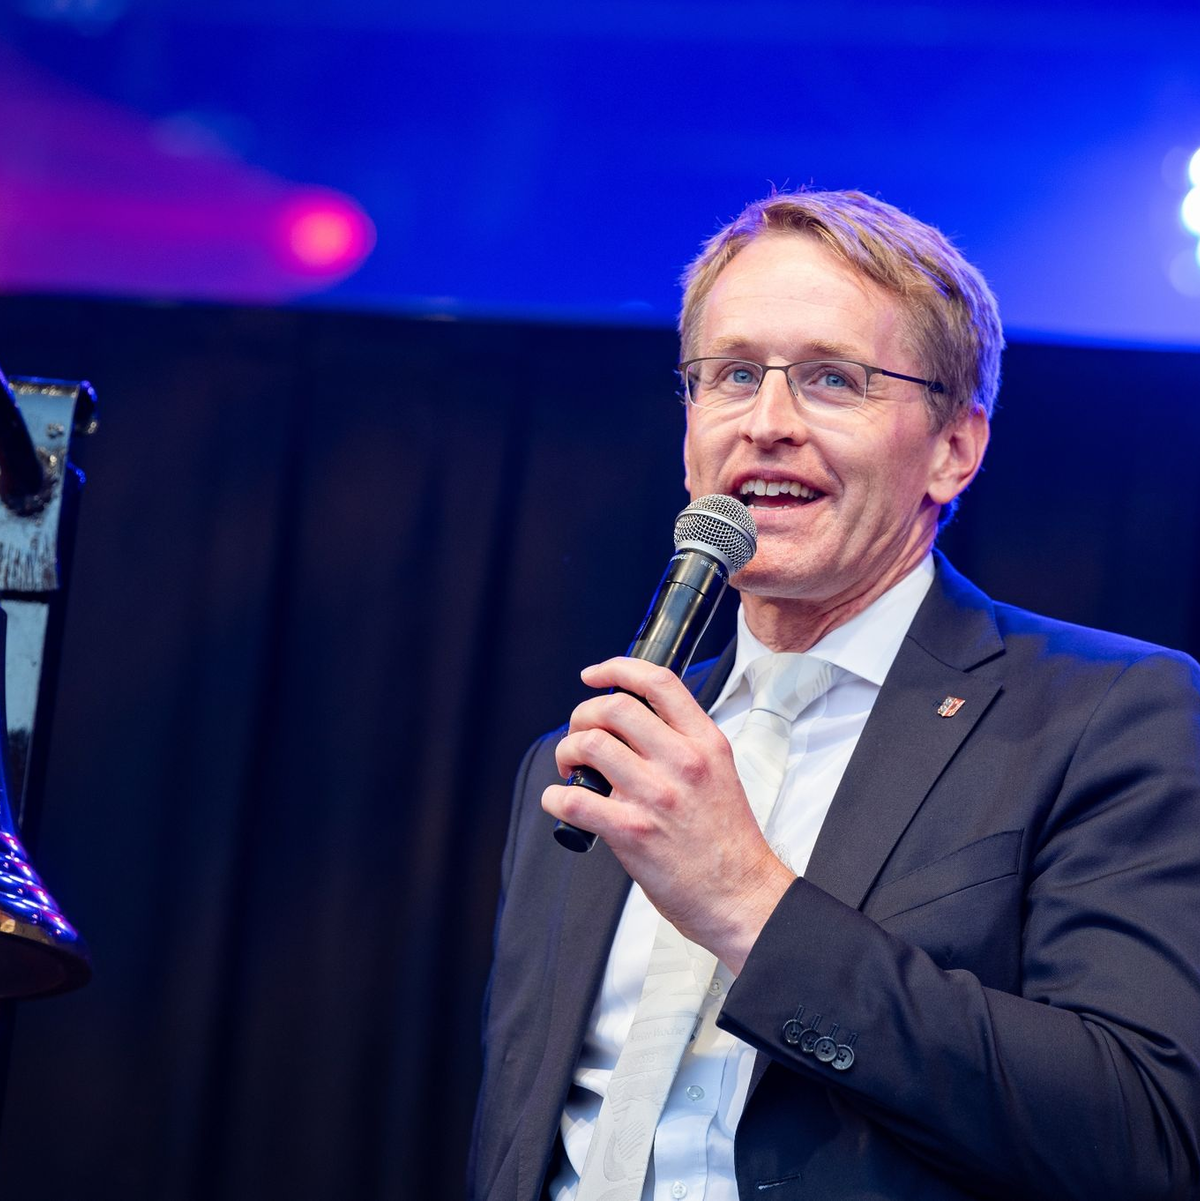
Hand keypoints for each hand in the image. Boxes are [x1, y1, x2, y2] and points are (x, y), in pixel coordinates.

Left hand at [542, 656, 795, 972]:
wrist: (742, 896)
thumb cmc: (729, 844)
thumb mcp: (720, 774)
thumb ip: (683, 745)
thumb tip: (635, 728)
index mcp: (705, 744)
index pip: (658, 683)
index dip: (617, 669)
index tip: (596, 675)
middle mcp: (682, 762)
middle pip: (614, 708)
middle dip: (583, 715)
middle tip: (579, 734)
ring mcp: (656, 795)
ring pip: (590, 745)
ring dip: (567, 751)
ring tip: (570, 767)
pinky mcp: (632, 831)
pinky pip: (575, 800)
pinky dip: (556, 797)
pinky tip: (561, 802)